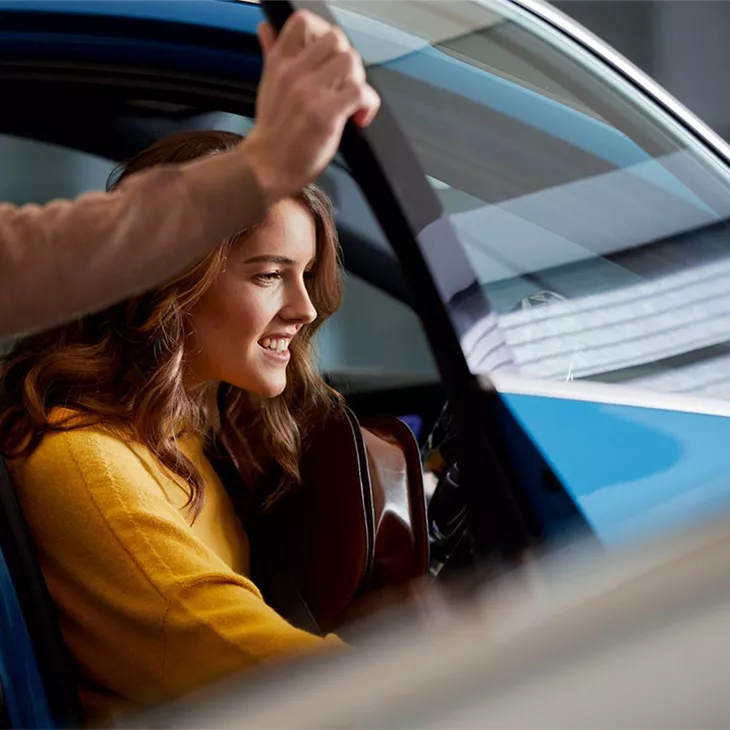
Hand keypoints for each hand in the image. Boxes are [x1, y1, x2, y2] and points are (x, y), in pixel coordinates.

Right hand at [242, 10, 380, 206]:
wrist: (266, 168)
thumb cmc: (272, 133)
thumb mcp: (267, 85)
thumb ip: (271, 54)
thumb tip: (265, 27)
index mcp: (281, 62)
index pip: (304, 22)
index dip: (324, 33)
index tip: (329, 58)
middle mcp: (294, 72)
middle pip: (336, 40)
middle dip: (347, 62)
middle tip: (344, 86)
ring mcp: (310, 92)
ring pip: (351, 62)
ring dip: (358, 82)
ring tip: (350, 103)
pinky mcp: (326, 113)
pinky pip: (361, 92)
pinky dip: (367, 105)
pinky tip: (359, 118)